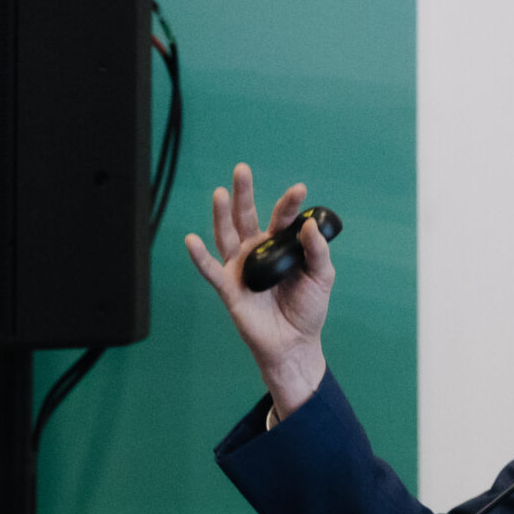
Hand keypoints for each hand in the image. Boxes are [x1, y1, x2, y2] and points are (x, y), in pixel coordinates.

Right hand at [185, 163, 333, 418]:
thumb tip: (308, 224)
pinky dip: (199, 256)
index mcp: (279, 246)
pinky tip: (191, 240)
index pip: (281, 217)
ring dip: (221, 214)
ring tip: (219, 192)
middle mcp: (256, 251)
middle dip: (243, 193)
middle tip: (242, 169)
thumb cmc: (308, 310)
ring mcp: (240, 268)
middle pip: (246, 217)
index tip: (300, 190)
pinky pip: (211, 270)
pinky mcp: (229, 288)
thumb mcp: (321, 276)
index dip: (289, 203)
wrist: (295, 344)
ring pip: (226, 235)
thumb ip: (316, 250)